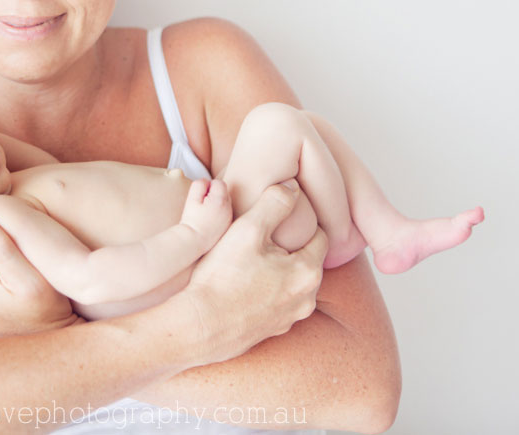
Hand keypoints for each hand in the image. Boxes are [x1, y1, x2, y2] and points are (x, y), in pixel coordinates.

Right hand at [171, 181, 326, 365]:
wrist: (199, 326)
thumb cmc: (223, 277)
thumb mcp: (248, 229)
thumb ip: (275, 203)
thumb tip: (293, 187)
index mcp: (308, 272)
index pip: (319, 236)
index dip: (301, 222)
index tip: (281, 217)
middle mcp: (306, 299)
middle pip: (305, 262)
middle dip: (289, 249)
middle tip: (262, 237)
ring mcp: (289, 319)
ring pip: (290, 284)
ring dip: (278, 272)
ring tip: (251, 261)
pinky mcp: (270, 332)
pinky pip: (275, 304)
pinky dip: (265, 292)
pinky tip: (242, 285)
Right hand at [179, 179, 231, 245]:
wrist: (194, 241)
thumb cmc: (191, 220)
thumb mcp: (191, 200)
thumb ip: (199, 185)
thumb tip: (206, 181)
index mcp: (220, 200)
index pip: (218, 183)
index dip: (207, 186)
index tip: (199, 196)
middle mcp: (228, 208)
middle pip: (224, 192)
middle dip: (213, 194)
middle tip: (201, 204)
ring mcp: (230, 218)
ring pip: (225, 202)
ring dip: (216, 203)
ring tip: (204, 212)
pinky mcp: (228, 226)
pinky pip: (225, 213)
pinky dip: (219, 213)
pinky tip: (209, 220)